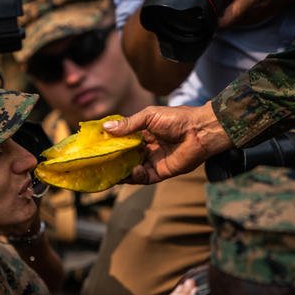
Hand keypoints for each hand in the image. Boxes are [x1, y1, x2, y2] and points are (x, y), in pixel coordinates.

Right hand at [103, 102, 232, 183]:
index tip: (94, 145)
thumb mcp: (149, 117)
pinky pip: (143, 178)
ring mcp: (152, 160)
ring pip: (131, 169)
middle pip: (124, 156)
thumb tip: (106, 127)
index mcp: (142, 133)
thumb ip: (128, 124)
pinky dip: (134, 177)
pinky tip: (129, 172)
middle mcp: (146, 148)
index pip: (122, 140)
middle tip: (95, 162)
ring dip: (120, 171)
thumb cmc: (177, 119)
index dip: (109, 143)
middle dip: (111, 160)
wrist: (200, 131)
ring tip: (107, 171)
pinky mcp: (160, 172)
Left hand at [216, 0, 294, 27]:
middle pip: (224, 22)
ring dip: (222, 10)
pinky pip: (239, 16)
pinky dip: (232, 8)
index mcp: (248, 2)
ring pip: (231, 20)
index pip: (223, 21)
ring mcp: (254, 17)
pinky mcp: (257, 15)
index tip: (200, 12)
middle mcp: (250, 14)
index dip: (209, 20)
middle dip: (213, 13)